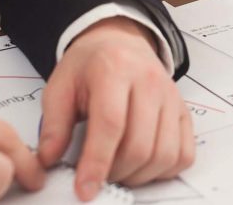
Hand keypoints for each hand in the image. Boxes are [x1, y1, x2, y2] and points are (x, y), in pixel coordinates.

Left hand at [38, 17, 193, 200]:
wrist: (120, 42)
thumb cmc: (90, 66)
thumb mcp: (60, 85)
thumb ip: (54, 124)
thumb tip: (49, 160)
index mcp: (115, 70)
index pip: (111, 124)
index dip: (97, 162)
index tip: (85, 189)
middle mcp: (150, 82)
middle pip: (140, 145)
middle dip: (116, 173)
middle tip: (98, 176)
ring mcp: (171, 97)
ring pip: (164, 155)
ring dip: (139, 175)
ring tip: (118, 170)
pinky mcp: (183, 111)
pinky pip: (184, 154)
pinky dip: (164, 170)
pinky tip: (143, 165)